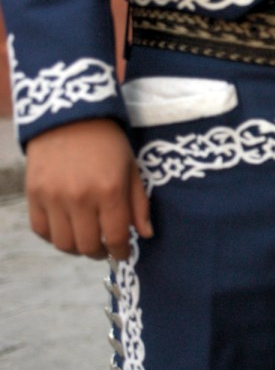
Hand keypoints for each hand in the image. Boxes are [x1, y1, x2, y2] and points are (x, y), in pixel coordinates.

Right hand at [24, 119, 151, 260]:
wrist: (70, 116)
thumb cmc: (108, 143)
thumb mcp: (132, 168)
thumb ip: (139, 204)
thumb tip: (145, 234)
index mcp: (110, 191)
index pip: (115, 237)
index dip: (121, 252)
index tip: (123, 253)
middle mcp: (80, 197)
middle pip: (87, 246)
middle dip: (100, 253)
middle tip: (105, 249)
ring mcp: (54, 197)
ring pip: (63, 243)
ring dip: (76, 249)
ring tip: (86, 242)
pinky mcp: (33, 193)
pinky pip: (40, 229)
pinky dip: (53, 236)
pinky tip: (66, 230)